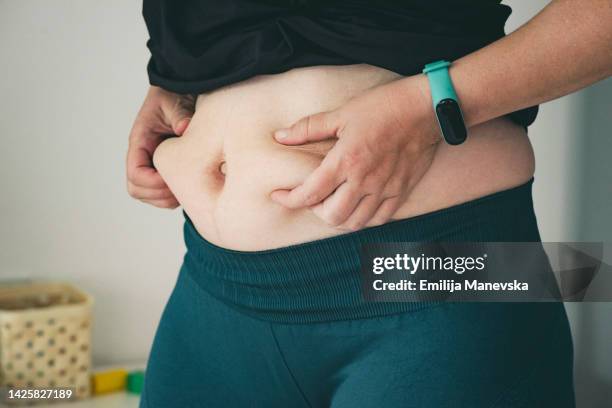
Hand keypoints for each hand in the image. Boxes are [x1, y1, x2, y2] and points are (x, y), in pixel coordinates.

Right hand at [126, 86, 194, 207]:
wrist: (179, 91)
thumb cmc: (173, 96)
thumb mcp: (174, 101)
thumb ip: (179, 114)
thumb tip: (184, 128)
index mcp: (140, 141)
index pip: (135, 174)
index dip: (154, 182)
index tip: (175, 176)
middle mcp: (142, 156)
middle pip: (137, 190)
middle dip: (160, 194)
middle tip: (184, 187)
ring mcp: (151, 164)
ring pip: (149, 195)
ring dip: (167, 198)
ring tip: (188, 187)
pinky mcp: (163, 169)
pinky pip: (162, 193)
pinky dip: (175, 196)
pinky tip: (190, 184)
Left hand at [271, 75, 440, 229]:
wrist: (425, 109)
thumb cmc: (382, 107)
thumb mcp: (341, 114)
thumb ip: (307, 128)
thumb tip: (280, 136)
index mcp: (345, 161)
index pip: (309, 194)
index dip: (289, 199)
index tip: (280, 195)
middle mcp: (364, 180)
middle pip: (331, 216)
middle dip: (315, 211)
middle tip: (312, 197)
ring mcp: (385, 189)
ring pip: (355, 222)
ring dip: (338, 218)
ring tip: (333, 203)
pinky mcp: (401, 191)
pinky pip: (379, 219)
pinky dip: (363, 218)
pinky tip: (357, 206)